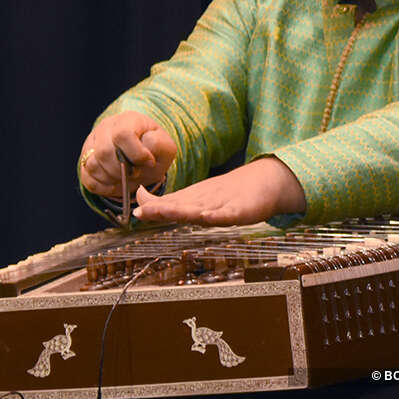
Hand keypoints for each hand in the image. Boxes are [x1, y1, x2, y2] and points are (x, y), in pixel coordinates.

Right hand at [79, 111, 176, 197]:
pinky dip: (102, 187)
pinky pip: (87, 177)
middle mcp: (106, 127)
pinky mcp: (84, 159)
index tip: (149, 163)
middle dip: (122, 170)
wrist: (142, 154)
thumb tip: (145, 157)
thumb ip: (158, 147)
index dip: (136, 153)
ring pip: (92, 165)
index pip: (122, 134)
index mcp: (128, 119)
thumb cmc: (154, 151)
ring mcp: (92, 142)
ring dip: (112, 178)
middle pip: (104, 152)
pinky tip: (115, 184)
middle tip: (135, 174)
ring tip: (126, 179)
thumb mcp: (165, 146)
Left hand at [133, 156, 306, 226]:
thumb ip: (168, 202)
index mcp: (193, 200)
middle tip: (143, 211)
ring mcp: (222, 204)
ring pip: (201, 209)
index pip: (169, 204)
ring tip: (167, 212)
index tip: (136, 212)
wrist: (263, 181)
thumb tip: (139, 200)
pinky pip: (228, 214)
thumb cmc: (226, 192)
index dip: (153, 208)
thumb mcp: (195, 198)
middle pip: (181, 205)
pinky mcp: (241, 210)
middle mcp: (204, 201)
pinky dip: (217, 215)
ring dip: (184, 211)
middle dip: (162, 208)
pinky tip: (207, 216)